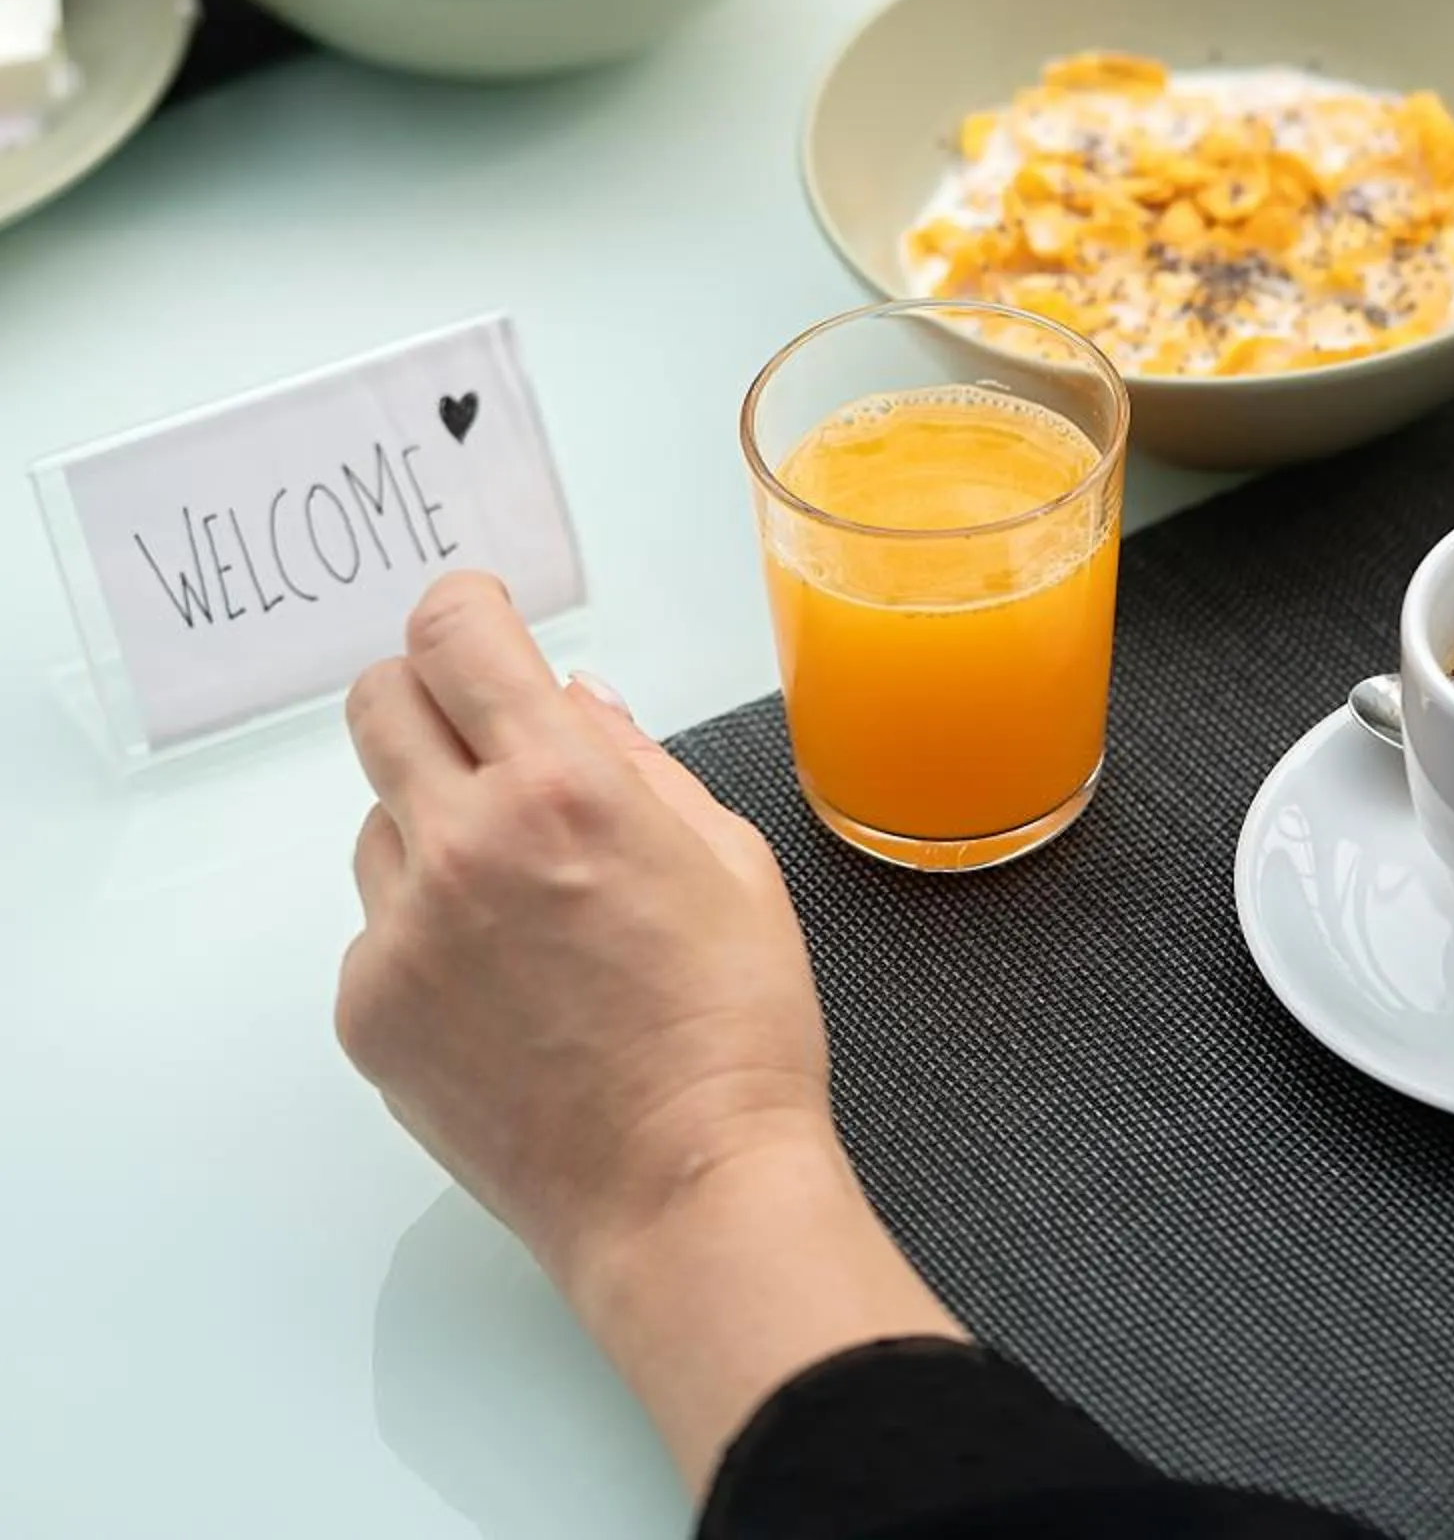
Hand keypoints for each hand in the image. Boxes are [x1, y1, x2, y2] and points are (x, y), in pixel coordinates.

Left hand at [337, 574, 960, 1490]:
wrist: (684, 1190)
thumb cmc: (733, 1030)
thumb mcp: (727, 857)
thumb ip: (635, 758)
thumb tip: (572, 697)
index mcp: (562, 783)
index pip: (451, 631)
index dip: (465, 613)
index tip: (482, 628)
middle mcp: (464, 842)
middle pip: (380, 700)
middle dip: (432, 698)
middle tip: (485, 741)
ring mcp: (403, 932)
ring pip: (378, 819)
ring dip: (431, 825)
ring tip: (521, 905)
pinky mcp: (369, 1011)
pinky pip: (376, 926)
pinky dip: (424, 932)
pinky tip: (502, 988)